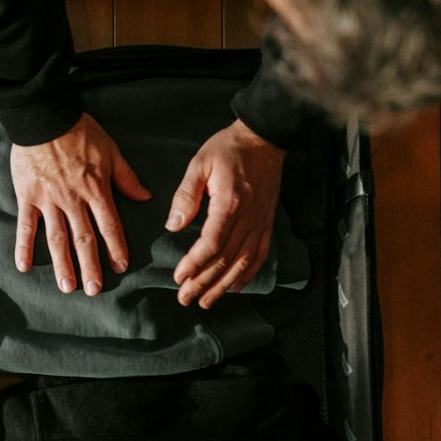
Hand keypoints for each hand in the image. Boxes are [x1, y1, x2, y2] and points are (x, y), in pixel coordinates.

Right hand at [11, 113, 151, 294]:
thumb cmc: (80, 131)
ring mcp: (49, 200)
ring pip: (57, 239)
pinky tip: (23, 266)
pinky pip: (26, 226)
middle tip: (93, 290)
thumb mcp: (111, 151)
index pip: (109, 225)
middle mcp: (73, 200)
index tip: (120, 267)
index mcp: (96, 189)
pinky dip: (23, 246)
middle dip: (90, 266)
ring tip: (66, 286)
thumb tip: (145, 197)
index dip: (116, 248)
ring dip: (62, 265)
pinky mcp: (28, 197)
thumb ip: (126, 177)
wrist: (44, 117)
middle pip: (84, 239)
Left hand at [168, 119, 284, 308]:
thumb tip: (173, 225)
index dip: (195, 263)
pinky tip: (236, 286)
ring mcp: (261, 222)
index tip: (179, 277)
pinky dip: (249, 273)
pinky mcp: (267, 222)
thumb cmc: (229, 148)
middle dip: (204, 282)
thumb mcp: (200, 164)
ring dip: (224, 285)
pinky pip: (261, 254)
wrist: (264, 138)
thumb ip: (186, 196)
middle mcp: (248, 217)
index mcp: (229, 204)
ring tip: (206, 301)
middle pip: (225, 259)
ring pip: (243, 262)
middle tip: (185, 298)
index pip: (211, 243)